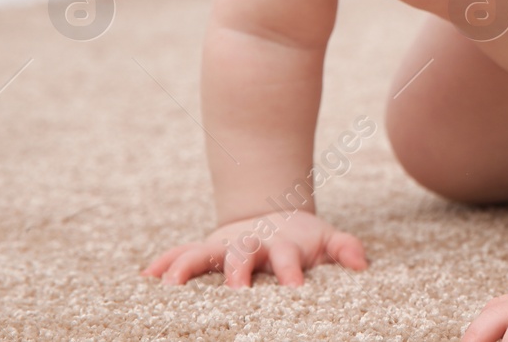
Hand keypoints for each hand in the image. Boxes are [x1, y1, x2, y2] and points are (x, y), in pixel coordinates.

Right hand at [143, 210, 367, 286]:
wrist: (275, 216)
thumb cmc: (303, 239)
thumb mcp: (326, 239)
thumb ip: (344, 248)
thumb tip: (361, 263)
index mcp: (281, 245)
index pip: (287, 257)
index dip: (291, 272)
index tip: (295, 289)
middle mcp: (250, 243)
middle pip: (242, 253)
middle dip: (237, 271)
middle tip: (235, 291)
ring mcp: (224, 245)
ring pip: (203, 252)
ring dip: (187, 266)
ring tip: (170, 285)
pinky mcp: (206, 249)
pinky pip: (181, 253)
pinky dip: (165, 262)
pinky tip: (147, 277)